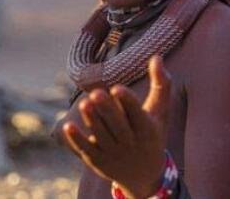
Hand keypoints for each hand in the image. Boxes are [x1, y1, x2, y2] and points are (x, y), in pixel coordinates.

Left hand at [63, 56, 171, 198]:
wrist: (144, 172)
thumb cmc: (153, 131)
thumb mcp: (160, 109)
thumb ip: (161, 83)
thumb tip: (156, 56)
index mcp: (147, 129)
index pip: (137, 114)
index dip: (127, 102)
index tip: (117, 88)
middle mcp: (130, 143)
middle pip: (117, 126)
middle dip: (107, 110)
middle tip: (96, 93)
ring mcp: (113, 153)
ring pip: (101, 136)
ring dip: (92, 120)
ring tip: (85, 103)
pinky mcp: (97, 161)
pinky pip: (86, 149)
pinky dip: (77, 139)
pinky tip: (67, 126)